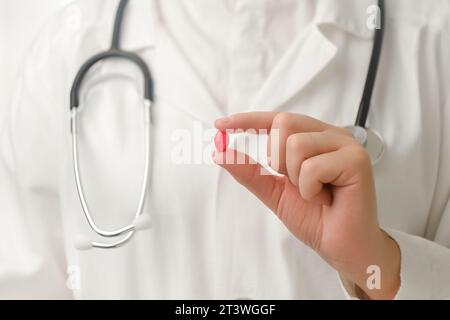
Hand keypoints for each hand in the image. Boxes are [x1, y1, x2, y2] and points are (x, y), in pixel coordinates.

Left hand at [214, 112, 399, 299]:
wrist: (339, 247)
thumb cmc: (315, 218)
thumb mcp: (274, 191)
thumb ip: (250, 171)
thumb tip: (220, 152)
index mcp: (314, 138)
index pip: (277, 120)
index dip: (248, 120)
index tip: (220, 125)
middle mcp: (331, 135)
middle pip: (283, 123)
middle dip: (278, 159)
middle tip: (297, 183)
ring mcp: (346, 145)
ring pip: (296, 144)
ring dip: (295, 178)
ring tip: (314, 193)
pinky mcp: (357, 160)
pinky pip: (312, 167)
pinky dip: (309, 189)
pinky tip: (326, 199)